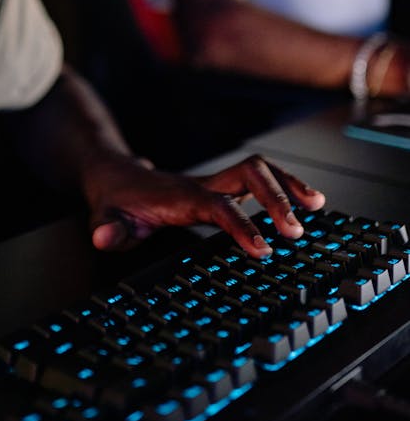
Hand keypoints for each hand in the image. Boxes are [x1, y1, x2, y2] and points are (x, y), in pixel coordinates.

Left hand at [87, 153, 324, 257]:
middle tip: (297, 231)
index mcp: (180, 196)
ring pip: (258, 172)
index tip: (262, 249)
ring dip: (287, 185)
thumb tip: (104, 236)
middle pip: (247, 174)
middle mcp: (202, 185)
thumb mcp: (105, 217)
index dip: (240, 225)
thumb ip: (107, 228)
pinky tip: (303, 205)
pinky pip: (257, 183)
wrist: (115, 175)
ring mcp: (214, 184)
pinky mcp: (221, 190)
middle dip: (275, 198)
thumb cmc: (114, 200)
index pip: (217, 206)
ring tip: (316, 205)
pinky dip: (283, 189)